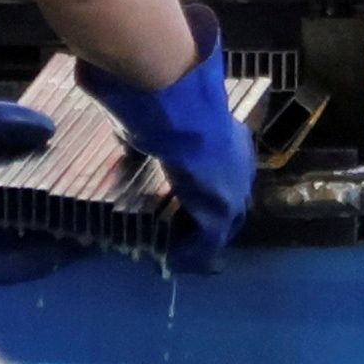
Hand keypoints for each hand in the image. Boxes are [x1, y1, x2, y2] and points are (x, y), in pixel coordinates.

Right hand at [81, 4, 252, 265]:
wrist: (177, 104)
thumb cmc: (164, 102)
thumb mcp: (154, 120)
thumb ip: (148, 132)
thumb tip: (124, 129)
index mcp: (230, 140)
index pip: (226, 174)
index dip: (209, 191)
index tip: (191, 202)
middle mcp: (239, 165)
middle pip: (232, 204)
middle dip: (212, 221)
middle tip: (188, 236)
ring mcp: (235, 189)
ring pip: (223, 226)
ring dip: (203, 239)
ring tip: (181, 254)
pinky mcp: (221, 211)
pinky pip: (209, 242)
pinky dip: (194, 254)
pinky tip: (175, 261)